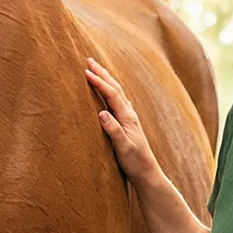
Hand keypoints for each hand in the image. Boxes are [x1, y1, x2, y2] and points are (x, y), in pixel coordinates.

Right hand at [86, 57, 157, 186]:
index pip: (112, 94)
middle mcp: (129, 114)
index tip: (85, 71)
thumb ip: (113, 130)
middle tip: (88, 60)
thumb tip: (102, 113)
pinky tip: (110, 91)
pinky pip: (117, 101)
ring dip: (106, 79)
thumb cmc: (135, 162)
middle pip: (115, 88)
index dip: (99, 82)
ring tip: (96, 69)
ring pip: (117, 92)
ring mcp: (129, 118)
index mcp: (128, 117)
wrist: (147, 172)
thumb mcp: (123, 148)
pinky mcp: (127, 123)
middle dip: (102, 73)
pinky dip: (110, 91)